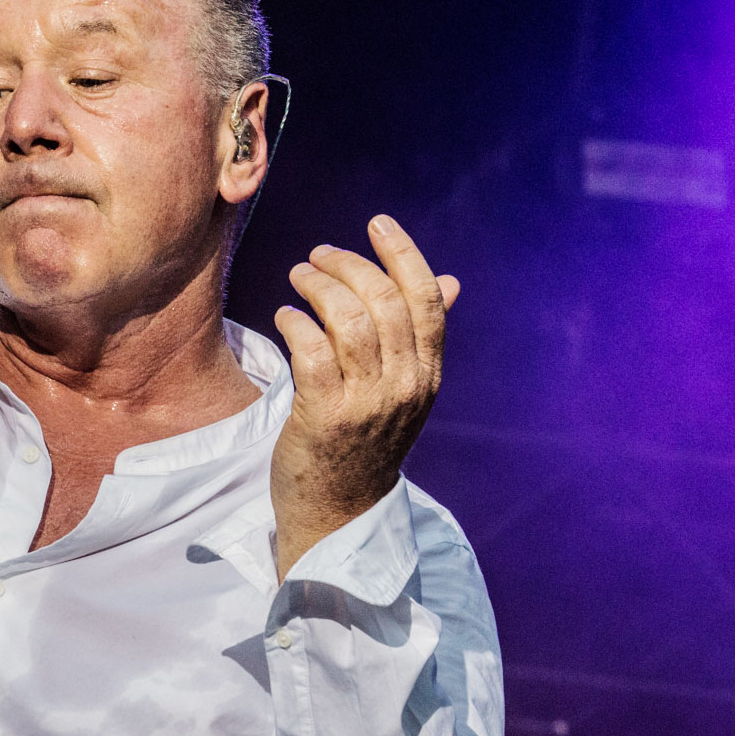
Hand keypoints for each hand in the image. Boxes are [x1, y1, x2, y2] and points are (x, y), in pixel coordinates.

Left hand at [271, 214, 459, 581]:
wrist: (339, 513)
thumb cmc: (365, 442)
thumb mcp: (404, 391)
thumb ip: (422, 336)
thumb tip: (450, 282)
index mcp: (428, 374)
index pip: (426, 299)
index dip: (402, 253)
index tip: (376, 222)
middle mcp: (405, 386)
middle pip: (384, 300)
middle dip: (347, 264)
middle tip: (318, 255)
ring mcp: (367, 403)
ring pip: (347, 319)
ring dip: (317, 286)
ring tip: (298, 275)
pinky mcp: (325, 416)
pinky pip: (310, 349)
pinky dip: (294, 321)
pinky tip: (285, 316)